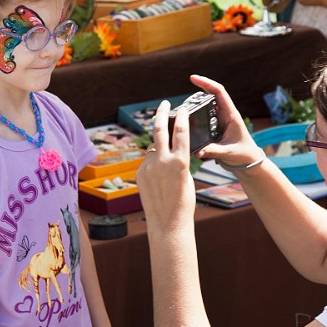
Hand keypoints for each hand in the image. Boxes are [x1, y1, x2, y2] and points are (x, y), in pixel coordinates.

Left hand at [136, 100, 195, 231]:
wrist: (167, 222)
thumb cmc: (184, 202)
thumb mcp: (187, 177)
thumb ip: (180, 160)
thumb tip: (173, 149)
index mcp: (179, 161)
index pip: (181, 131)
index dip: (182, 116)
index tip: (182, 108)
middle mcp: (162, 161)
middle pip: (159, 128)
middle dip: (161, 113)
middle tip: (164, 104)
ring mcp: (148, 167)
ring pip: (153, 147)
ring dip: (159, 147)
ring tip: (166, 158)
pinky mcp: (139, 173)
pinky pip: (147, 161)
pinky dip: (154, 163)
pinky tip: (159, 176)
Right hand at [188, 75, 263, 166]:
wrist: (248, 161)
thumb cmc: (242, 154)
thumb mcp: (227, 152)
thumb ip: (212, 151)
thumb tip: (197, 152)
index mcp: (231, 115)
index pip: (219, 93)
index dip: (206, 83)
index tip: (193, 78)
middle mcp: (226, 114)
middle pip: (213, 93)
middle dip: (202, 86)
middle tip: (190, 81)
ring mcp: (221, 119)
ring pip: (209, 103)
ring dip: (200, 97)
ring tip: (188, 95)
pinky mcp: (217, 125)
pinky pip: (206, 113)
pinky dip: (198, 109)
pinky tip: (190, 112)